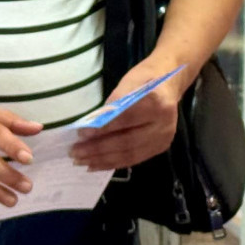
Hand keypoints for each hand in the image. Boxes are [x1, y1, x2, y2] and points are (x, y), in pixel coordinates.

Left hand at [69, 56, 187, 171]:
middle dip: (98, 149)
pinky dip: (113, 163)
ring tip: (81, 161)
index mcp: (157, 102)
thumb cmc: (145, 79)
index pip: (126, 119)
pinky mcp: (160, 148)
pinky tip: (96, 164)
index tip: (81, 133)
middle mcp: (164, 124)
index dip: (103, 128)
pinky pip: (134, 159)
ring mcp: (163, 139)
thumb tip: (92, 124)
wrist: (169, 84)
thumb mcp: (128, 82)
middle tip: (76, 152)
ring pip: (129, 155)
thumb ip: (112, 104)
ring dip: (102, 160)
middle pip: (127, 141)